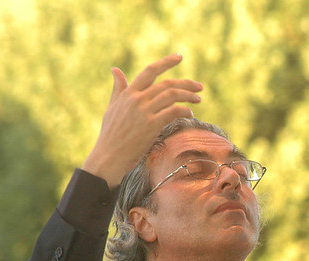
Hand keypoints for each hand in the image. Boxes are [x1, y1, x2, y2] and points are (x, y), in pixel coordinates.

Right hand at [82, 53, 203, 187]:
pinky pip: (173, 112)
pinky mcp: (151, 125)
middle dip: (186, 84)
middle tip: (199, 87)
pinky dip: (184, 111)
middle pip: (167, 84)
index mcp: (128, 93)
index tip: (179, 56)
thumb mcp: (112, 107)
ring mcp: (144, 112)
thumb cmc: (110, 135)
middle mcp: (136, 99)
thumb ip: (118, 88)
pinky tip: (190, 114)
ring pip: (172, 96)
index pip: (150, 71)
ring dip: (188, 96)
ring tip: (198, 99)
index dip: (166, 62)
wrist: (109, 157)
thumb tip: (115, 69)